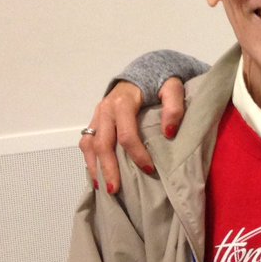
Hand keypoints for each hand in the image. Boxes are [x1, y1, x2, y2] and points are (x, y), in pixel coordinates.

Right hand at [78, 77, 186, 193]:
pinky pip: (87, 143)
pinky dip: (89, 160)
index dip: (137, 154)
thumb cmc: (158, 82)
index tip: (149, 170)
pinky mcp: (95, 121)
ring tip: (102, 188)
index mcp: (122, 102)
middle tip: (115, 190)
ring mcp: (97, 116)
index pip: (126, 134)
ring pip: (89, 145)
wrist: (142, 71)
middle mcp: (105, 110)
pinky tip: (96, 175)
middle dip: (108, 169)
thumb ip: (174, 107)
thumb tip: (169, 132)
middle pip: (102, 144)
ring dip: (95, 167)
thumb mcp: (172, 88)